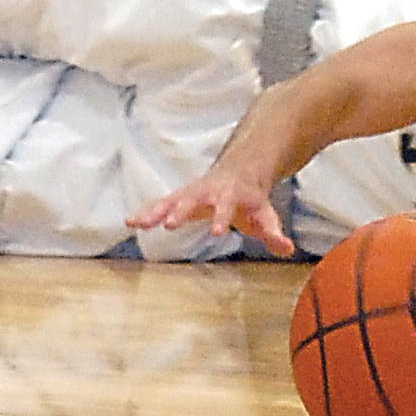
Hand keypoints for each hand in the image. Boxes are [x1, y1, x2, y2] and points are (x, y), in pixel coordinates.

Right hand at [127, 165, 293, 257]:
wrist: (240, 168)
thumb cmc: (251, 197)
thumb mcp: (266, 214)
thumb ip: (273, 232)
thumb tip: (286, 248)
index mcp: (231, 194)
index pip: (227, 206)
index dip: (222, 218)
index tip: (216, 233)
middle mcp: (208, 190)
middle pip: (192, 198)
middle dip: (180, 210)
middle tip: (168, 224)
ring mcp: (192, 192)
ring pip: (171, 199)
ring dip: (154, 211)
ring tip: (137, 223)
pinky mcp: (180, 197)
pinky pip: (160, 204)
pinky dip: (146, 212)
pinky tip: (129, 222)